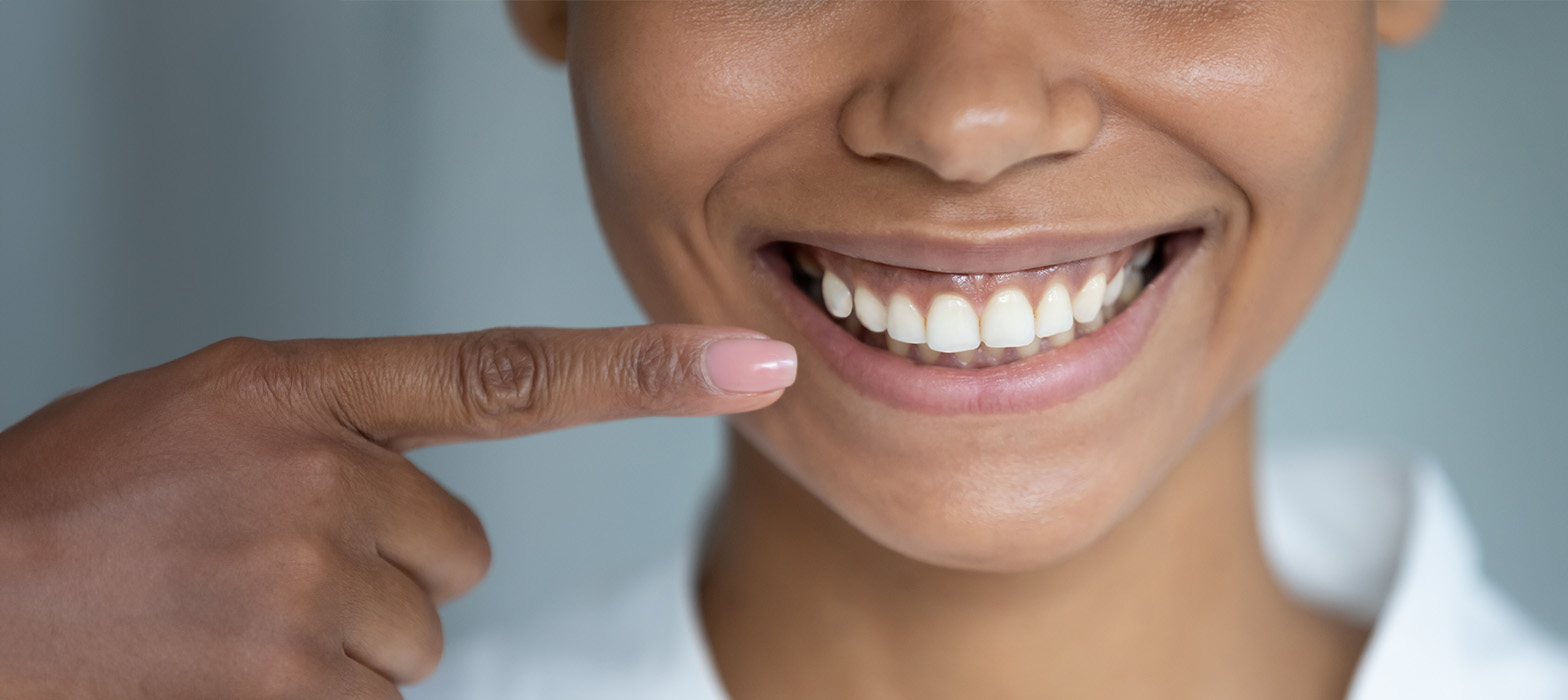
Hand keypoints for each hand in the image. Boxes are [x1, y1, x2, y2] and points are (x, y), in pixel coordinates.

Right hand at [0, 326, 795, 698]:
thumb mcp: (214, 413)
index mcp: (302, 387)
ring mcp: (310, 584)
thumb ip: (341, 428)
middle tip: (266, 562)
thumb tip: (441, 508)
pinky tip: (227, 662)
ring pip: (417, 635)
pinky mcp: (297, 684)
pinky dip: (316, 694)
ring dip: (343, 639)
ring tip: (228, 614)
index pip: (511, 375)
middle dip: (386, 568)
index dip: (648, 371)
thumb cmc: (83, 505)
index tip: (758, 365)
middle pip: (460, 552)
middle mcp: (323, 476)